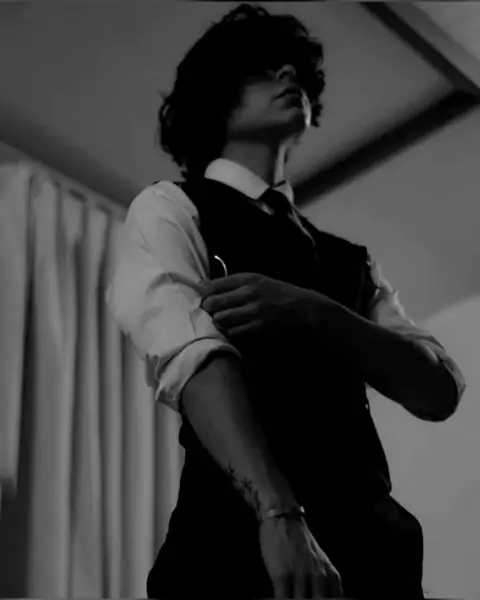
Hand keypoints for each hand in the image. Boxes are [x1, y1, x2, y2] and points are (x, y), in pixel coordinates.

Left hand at [200, 273, 332, 339]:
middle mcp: (248, 292)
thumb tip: (204, 286)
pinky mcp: (259, 327)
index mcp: (247, 278)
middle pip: (212, 303)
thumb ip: (233, 284)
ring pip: (220, 319)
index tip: (207, 302)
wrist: (305, 310)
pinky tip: (236, 333)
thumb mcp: (259, 282)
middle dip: (209, 312)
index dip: (205, 296)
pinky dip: (231, 335)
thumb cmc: (280, 295)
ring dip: (219, 325)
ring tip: (225, 326)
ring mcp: (254, 310)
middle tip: (213, 316)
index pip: (213, 285)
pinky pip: (233, 333)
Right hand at [259, 516, 344, 597]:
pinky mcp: (282, 576)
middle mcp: (319, 577)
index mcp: (331, 576)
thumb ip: (326, 583)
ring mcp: (300, 577)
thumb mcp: (321, 562)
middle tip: (301, 598)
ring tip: (291, 597)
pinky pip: (283, 599)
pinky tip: (281, 598)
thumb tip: (324, 596)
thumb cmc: (300, 540)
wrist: (284, 518)